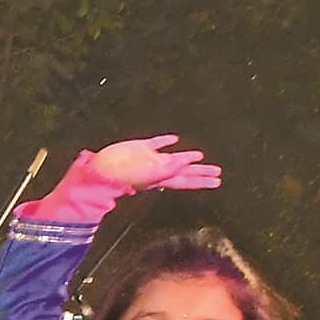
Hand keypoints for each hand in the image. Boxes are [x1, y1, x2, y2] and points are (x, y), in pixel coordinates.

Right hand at [78, 134, 223, 194]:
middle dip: (201, 173)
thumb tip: (189, 162)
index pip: (188, 180)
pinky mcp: (140, 147)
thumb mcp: (153, 173)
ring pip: (173, 157)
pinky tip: (174, 140)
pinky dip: (166, 142)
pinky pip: (157, 144)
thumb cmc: (126, 174)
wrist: (102, 169)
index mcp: (163, 178)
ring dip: (187, 157)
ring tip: (200, 156)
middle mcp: (159, 170)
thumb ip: (172, 167)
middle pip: (184, 172)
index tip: (217, 180)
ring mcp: (150, 158)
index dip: (202, 180)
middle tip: (217, 173)